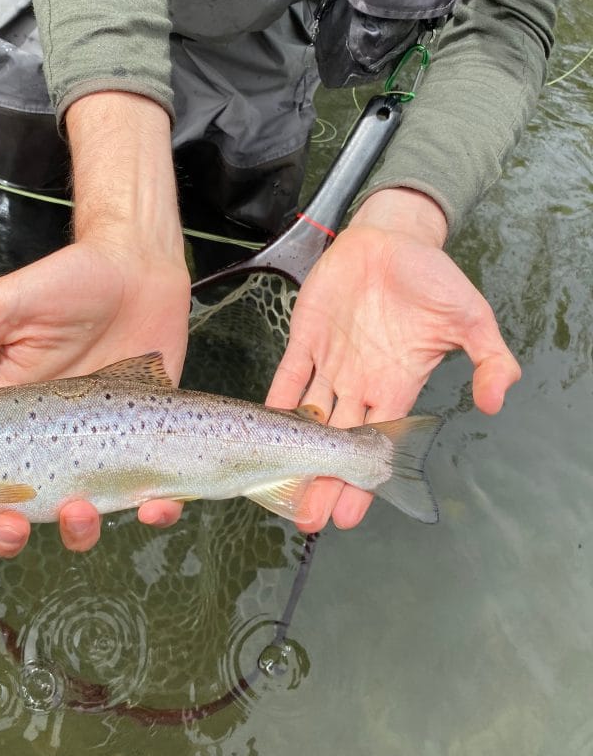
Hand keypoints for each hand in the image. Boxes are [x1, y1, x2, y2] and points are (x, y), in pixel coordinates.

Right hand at [0, 93, 190, 556]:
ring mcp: (98, 443)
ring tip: (80, 509)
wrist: (140, 263)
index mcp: (7, 411)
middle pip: (17, 510)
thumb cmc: (70, 279)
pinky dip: (155, 511)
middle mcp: (49, 438)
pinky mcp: (148, 439)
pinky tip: (154, 504)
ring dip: (77, 530)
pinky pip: (151, 493)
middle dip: (3, 533)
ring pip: (81, 514)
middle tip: (6, 524)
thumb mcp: (6, 307)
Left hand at [266, 188, 520, 532]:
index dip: (362, 479)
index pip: (377, 444)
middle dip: (323, 480)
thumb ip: (488, 359)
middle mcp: (360, 382)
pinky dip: (276, 400)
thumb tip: (495, 402)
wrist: (393, 237)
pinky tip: (261, 428)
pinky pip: (288, 375)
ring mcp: (330, 361)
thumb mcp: (471, 317)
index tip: (349, 514)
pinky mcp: (305, 337)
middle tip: (307, 519)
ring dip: (294, 451)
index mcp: (396, 384)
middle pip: (337, 442)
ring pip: (309, 418)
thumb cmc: (431, 277)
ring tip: (279, 490)